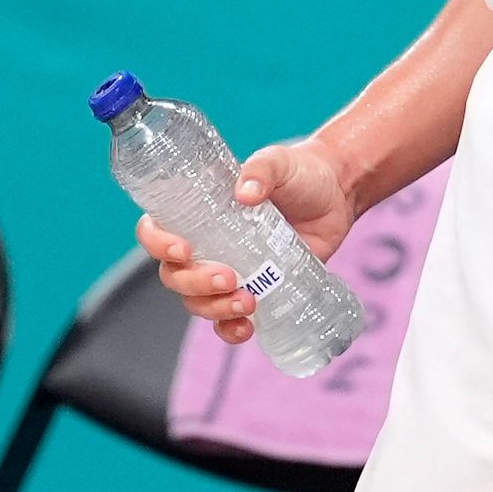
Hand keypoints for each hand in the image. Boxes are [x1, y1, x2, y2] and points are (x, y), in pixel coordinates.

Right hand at [138, 134, 364, 341]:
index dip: (157, 244)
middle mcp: (206, 244)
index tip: (182, 250)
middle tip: (228, 277)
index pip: (155, 231)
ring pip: (197, 302)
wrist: (336, 196)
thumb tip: (245, 192)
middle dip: (194, 283)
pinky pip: (227, 320)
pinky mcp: (254, 290)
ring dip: (213, 308)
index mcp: (198, 211)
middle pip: (174, 275)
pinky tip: (246, 328)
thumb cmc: (299, 172)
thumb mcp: (279, 161)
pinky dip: (230, 329)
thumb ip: (262, 169)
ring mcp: (228, 270)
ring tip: (247, 302)